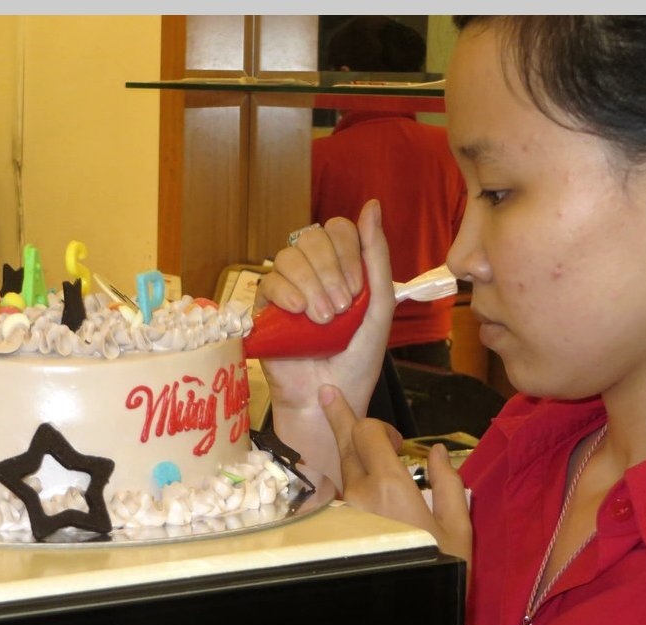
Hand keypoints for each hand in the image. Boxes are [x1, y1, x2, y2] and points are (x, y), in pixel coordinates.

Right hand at [255, 199, 394, 421]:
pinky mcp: (265, 308)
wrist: (329, 398)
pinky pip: (268, 281)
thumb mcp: (379, 308)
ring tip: (323, 320)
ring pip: (290, 256)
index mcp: (343, 268)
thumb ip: (377, 257)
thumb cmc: (357, 360)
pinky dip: (287, 293)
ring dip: (311, 285)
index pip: (339, 230)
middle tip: (341, 309)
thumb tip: (372, 205)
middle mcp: (315, 273)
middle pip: (312, 236)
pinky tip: (299, 313)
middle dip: (331, 270)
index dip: (347, 252)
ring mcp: (288, 288)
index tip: (356, 291)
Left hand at [319, 382, 473, 568]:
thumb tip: (436, 451)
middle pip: (345, 445)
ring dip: (349, 458)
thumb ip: (448, 482)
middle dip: (340, 417)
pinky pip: (340, 500)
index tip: (395, 438)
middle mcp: (359, 495)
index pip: (367, 432)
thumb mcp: (458, 526)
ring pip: (341, 473)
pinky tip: (352, 487)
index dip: (377, 425)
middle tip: (327, 393)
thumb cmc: (442, 573)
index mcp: (390, 486)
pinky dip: (347, 487)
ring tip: (343, 433)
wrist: (410, 620)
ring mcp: (343, 515)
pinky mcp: (337, 532)